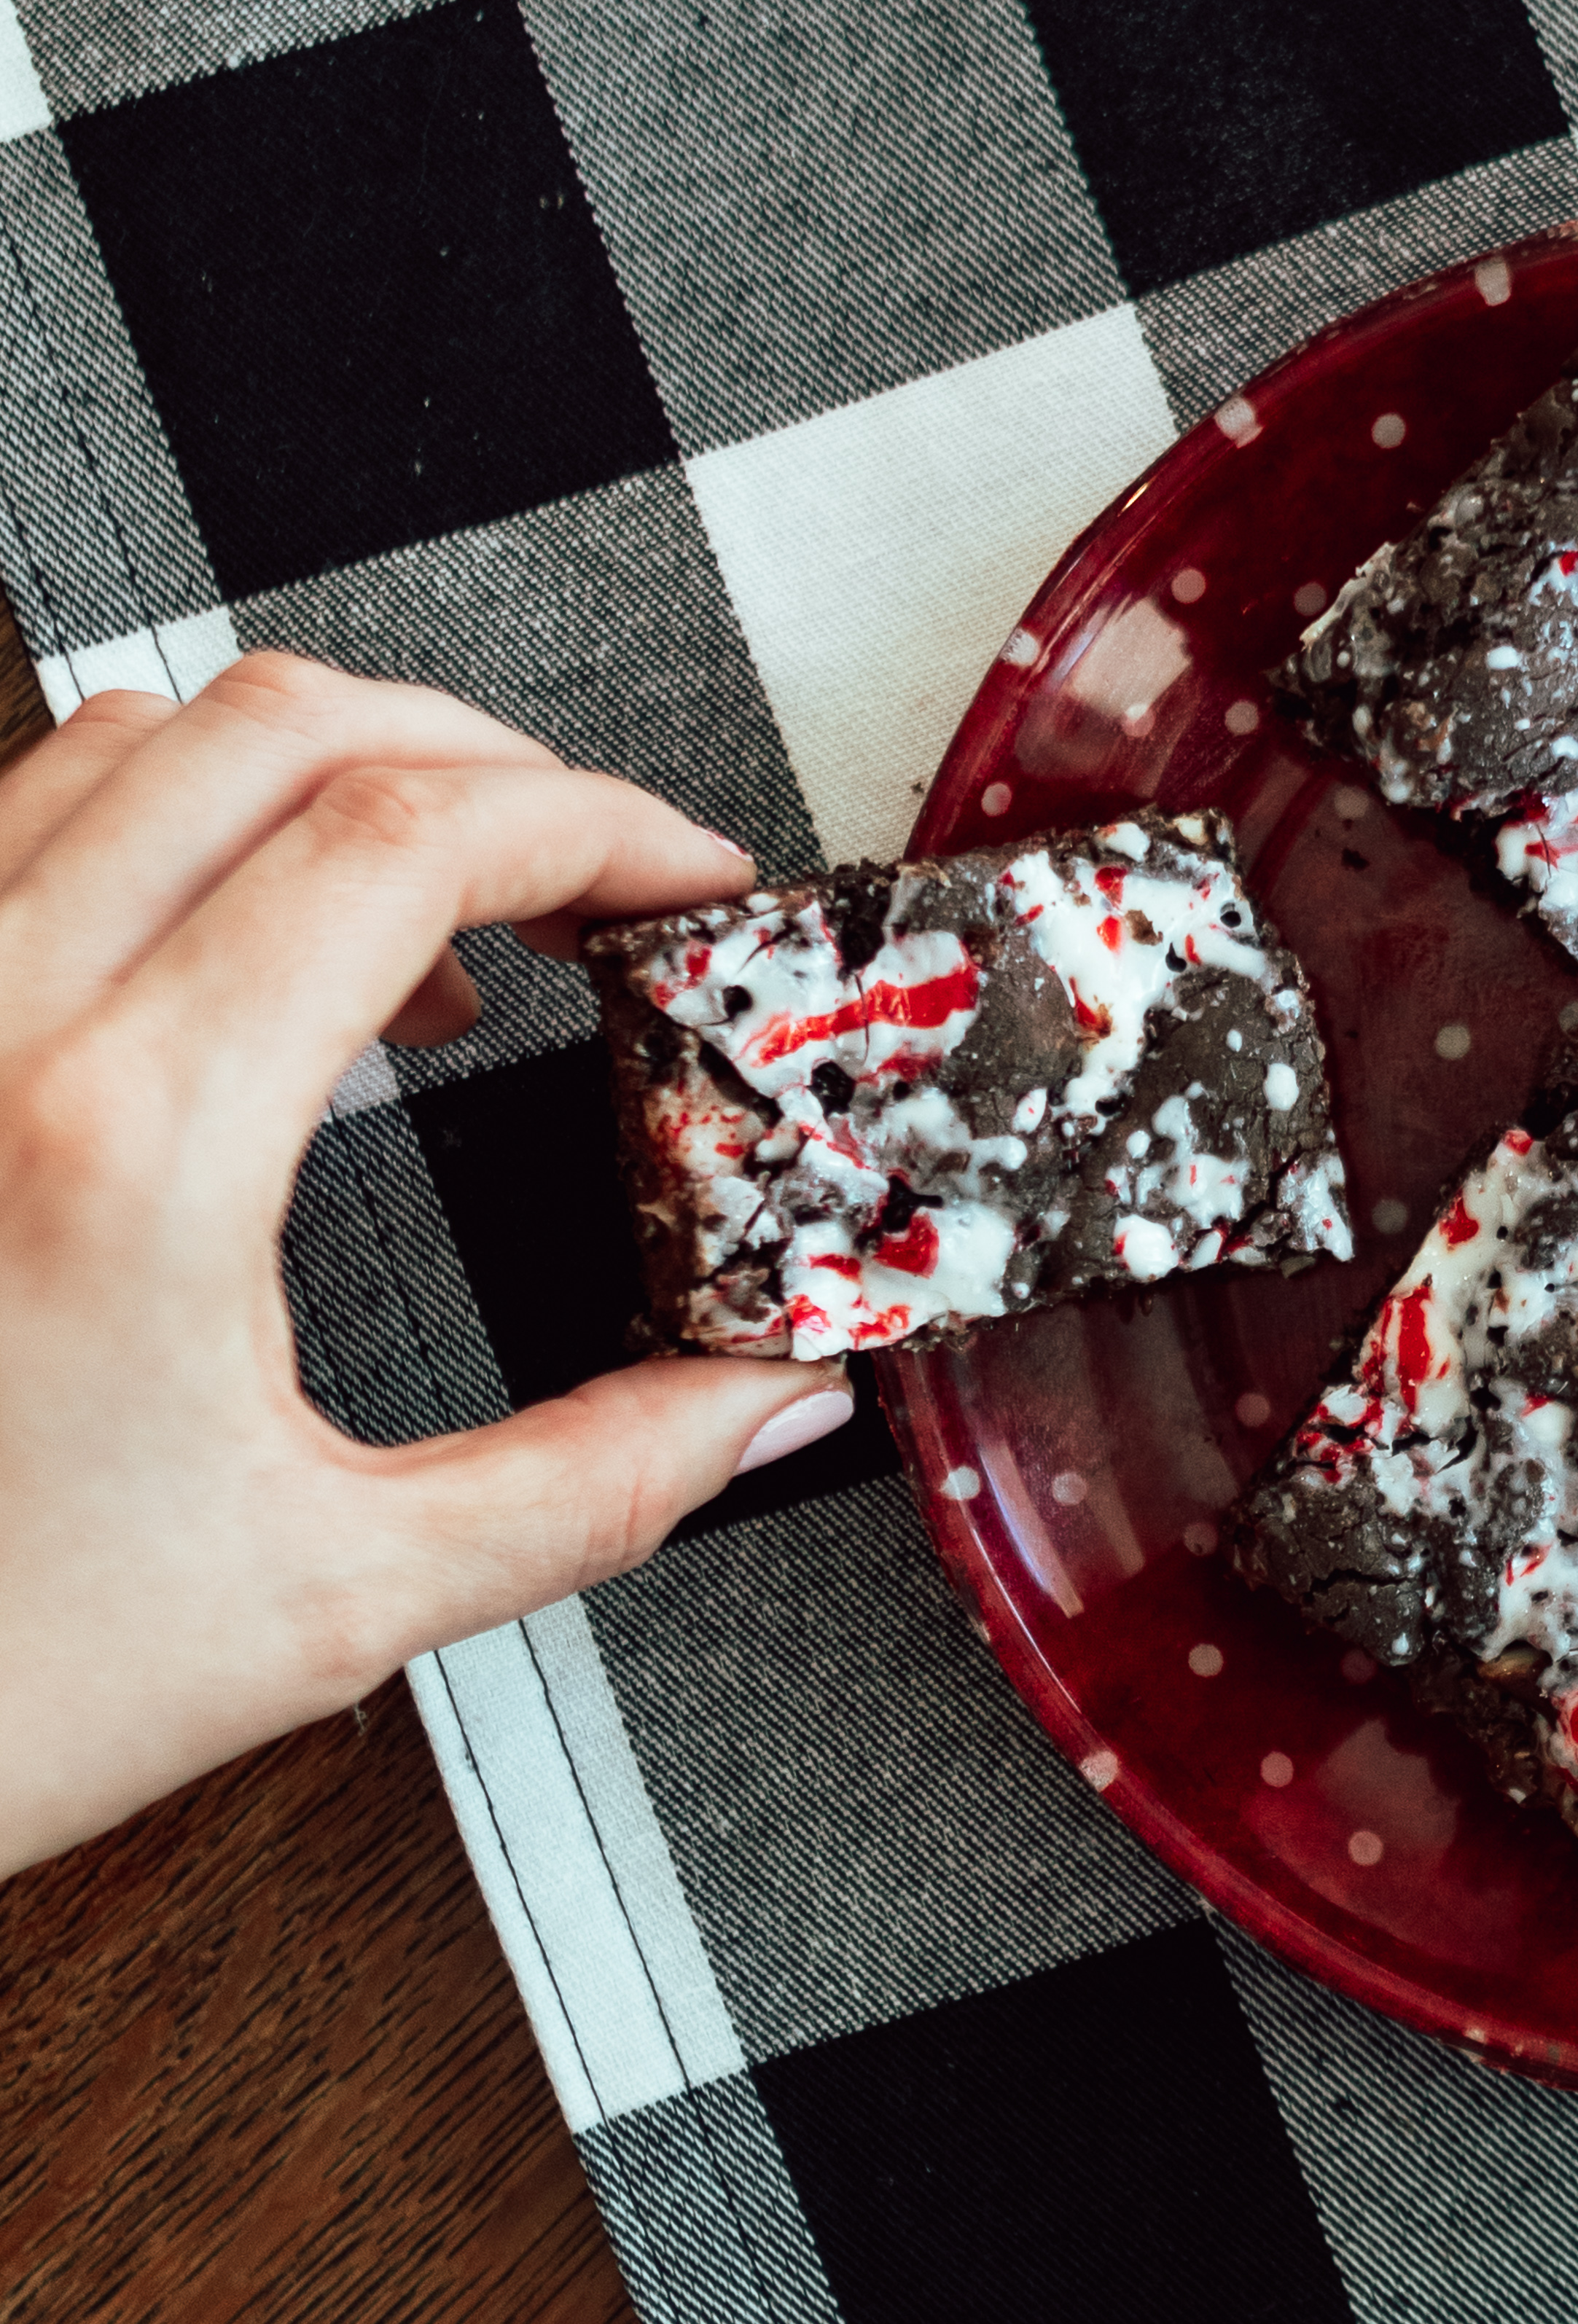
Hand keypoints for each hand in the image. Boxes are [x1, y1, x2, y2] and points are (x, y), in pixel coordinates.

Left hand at [0, 654, 847, 1874]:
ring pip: (126, 736)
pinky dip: (173, 826)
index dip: (594, 822)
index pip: (409, 838)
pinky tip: (250, 955)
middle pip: (274, 725)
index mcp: (129, 1147)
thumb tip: (757, 1401)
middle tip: (592, 869)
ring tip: (438, 907)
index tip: (682, 881)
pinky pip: (17, 829)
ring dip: (320, 775)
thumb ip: (592, 1484)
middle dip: (482, 761)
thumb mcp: (330, 1598)